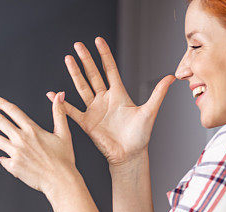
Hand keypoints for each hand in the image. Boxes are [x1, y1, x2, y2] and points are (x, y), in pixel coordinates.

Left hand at [0, 93, 77, 195]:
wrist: (60, 180)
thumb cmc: (63, 159)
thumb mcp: (64, 133)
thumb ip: (59, 112)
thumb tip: (59, 95)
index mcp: (32, 130)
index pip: (13, 112)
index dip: (3, 104)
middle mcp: (21, 139)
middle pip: (0, 121)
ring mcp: (15, 153)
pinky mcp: (13, 166)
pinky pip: (3, 160)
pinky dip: (2, 158)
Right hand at [50, 36, 174, 166]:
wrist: (129, 155)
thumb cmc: (140, 136)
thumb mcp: (150, 112)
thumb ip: (158, 94)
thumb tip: (172, 77)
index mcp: (119, 94)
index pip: (110, 69)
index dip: (104, 55)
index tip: (98, 41)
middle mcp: (105, 99)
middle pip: (93, 74)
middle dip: (86, 59)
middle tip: (78, 45)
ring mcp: (94, 110)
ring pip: (82, 87)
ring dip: (75, 74)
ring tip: (68, 59)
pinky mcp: (87, 123)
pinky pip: (72, 111)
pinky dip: (62, 104)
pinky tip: (53, 94)